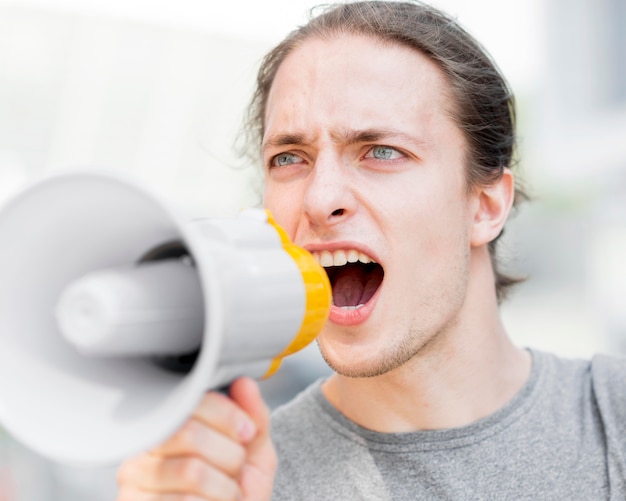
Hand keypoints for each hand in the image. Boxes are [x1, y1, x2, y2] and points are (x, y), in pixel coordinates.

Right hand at [116, 377, 275, 500]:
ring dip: (225, 488)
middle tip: (235, 472)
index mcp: (174, 421)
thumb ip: (254, 416)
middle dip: (230, 456)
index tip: (247, 434)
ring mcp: (134, 480)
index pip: (193, 400)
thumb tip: (245, 383)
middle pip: (189, 433)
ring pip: (191, 471)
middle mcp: (145, 445)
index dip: (229, 416)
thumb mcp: (255, 452)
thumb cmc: (238, 494)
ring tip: (225, 495)